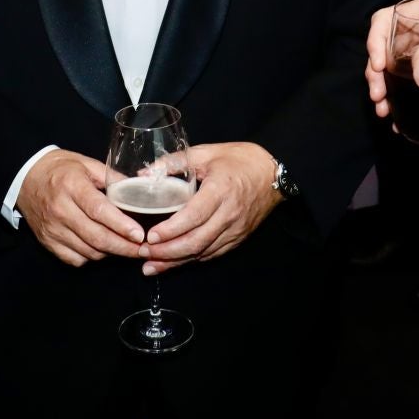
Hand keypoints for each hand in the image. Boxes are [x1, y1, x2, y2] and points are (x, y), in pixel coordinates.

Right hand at [14, 149, 144, 266]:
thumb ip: (111, 177)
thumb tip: (138, 190)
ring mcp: (52, 229)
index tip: (139, 234)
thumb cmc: (59, 168)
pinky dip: (91, 257)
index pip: (99, 210)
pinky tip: (101, 248)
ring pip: (88, 251)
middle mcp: (60, 210)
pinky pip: (74, 259)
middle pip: (96, 236)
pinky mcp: (47, 242)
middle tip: (141, 249)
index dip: (121, 225)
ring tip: (126, 248)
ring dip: (110, 253)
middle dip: (123, 247)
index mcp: (72, 186)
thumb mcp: (85, 163)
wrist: (25, 177)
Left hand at [141, 142, 281, 274]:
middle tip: (144, 254)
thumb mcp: (206, 153)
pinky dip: (192, 259)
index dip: (171, 230)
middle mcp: (229, 214)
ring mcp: (236, 229)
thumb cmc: (240, 160)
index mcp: (220, 189)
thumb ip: (175, 162)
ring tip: (151, 265)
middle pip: (196, 241)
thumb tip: (145, 173)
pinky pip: (213, 253)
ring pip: (203, 252)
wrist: (274, 173)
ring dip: (176, 261)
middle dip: (168, 252)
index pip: (194, 216)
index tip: (151, 236)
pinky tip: (175, 262)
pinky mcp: (238, 238)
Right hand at [365, 0, 418, 118]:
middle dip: (375, 74)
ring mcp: (414, 51)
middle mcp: (410, 33)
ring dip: (382, 88)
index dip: (376, 42)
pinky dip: (396, 97)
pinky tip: (395, 115)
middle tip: (379, 96)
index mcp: (417, 15)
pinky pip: (403, 81)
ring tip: (384, 110)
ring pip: (388, 69)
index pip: (384, 22)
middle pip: (381, 50)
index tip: (380, 65)